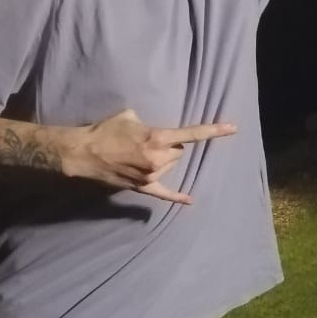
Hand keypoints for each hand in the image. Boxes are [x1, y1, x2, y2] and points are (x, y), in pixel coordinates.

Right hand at [67, 108, 236, 201]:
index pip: (191, 134)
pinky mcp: (142, 187)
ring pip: (170, 167)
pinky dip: (177, 197)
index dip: (214, 130)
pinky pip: (164, 194)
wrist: (83, 153)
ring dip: (163, 161)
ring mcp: (151, 176)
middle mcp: (157, 159)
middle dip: (170, 146)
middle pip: (179, 151)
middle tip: (148, 141)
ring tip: (138, 155)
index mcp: (156, 139)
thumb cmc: (105, 131)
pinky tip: (189, 200)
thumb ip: (149, 123)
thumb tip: (155, 131)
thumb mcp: (130, 116)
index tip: (233, 128)